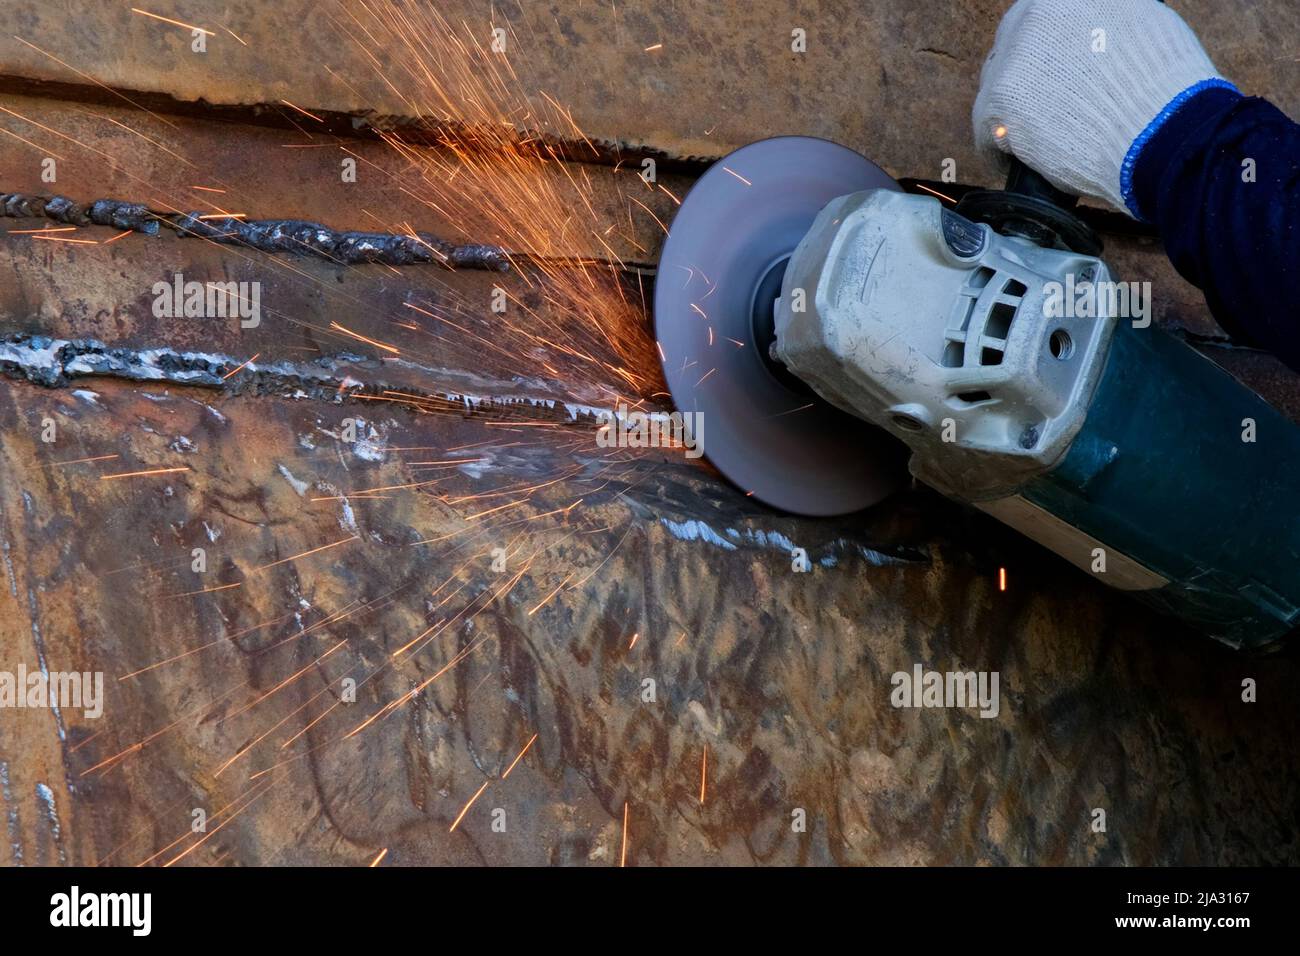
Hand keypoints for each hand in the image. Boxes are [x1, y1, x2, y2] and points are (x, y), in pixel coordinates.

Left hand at [972, 0, 1232, 215]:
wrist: (1160, 130)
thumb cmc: (1166, 91)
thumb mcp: (1142, 26)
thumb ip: (1106, 25)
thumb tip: (1096, 37)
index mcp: (1067, 0)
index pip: (1038, 21)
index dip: (1044, 51)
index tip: (1051, 71)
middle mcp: (1035, 16)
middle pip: (1012, 50)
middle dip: (1023, 78)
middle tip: (1039, 106)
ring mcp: (1014, 57)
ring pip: (996, 87)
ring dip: (1011, 112)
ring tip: (1032, 137)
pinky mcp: (999, 100)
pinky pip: (987, 129)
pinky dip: (1000, 149)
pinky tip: (1016, 161)